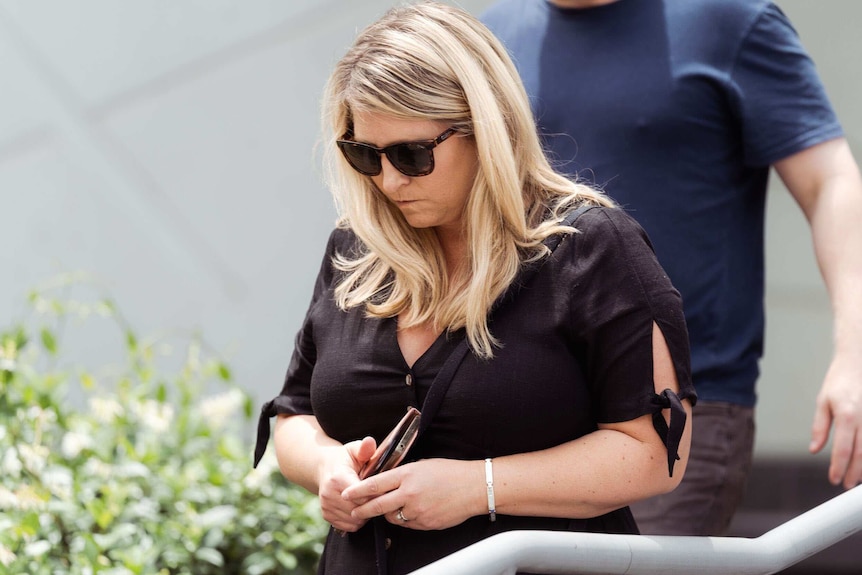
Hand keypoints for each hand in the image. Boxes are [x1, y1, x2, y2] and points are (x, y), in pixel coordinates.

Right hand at [317, 436, 376, 531]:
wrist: (324, 468)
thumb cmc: (344, 459)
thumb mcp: (354, 450)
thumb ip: (364, 448)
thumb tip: (370, 442)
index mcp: (338, 478)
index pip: (362, 495)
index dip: (376, 493)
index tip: (383, 489)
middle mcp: (329, 494)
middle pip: (360, 509)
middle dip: (372, 504)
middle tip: (378, 495)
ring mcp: (326, 506)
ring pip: (355, 520)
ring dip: (365, 513)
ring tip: (368, 500)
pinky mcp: (327, 516)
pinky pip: (349, 526)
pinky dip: (357, 520)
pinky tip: (359, 507)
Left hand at [341, 458, 483, 530]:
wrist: (474, 487)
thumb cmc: (450, 472)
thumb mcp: (423, 465)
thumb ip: (403, 474)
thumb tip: (388, 481)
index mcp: (407, 474)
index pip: (375, 484)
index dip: (357, 490)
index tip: (346, 494)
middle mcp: (410, 493)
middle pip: (377, 505)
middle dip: (362, 510)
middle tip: (354, 511)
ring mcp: (418, 510)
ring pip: (392, 517)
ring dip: (388, 514)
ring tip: (392, 507)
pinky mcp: (426, 523)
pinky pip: (408, 524)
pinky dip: (406, 519)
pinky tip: (413, 511)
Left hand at [809, 354, 861, 488]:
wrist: (859, 361)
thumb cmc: (840, 380)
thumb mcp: (823, 401)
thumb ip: (820, 427)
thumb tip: (814, 450)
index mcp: (847, 415)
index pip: (842, 449)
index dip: (838, 467)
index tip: (834, 480)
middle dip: (854, 473)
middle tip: (846, 485)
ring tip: (856, 478)